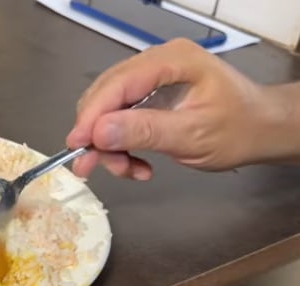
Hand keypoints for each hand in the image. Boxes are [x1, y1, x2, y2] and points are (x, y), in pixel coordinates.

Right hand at [67, 38, 298, 178]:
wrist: (263, 130)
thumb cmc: (238, 130)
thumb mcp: (192, 135)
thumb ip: (144, 131)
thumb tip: (97, 132)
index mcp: (172, 61)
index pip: (118, 84)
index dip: (91, 115)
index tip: (75, 146)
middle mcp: (157, 62)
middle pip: (107, 95)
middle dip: (97, 134)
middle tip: (92, 166)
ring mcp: (152, 77)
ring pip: (109, 109)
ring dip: (110, 144)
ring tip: (127, 170)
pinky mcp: (150, 94)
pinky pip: (121, 117)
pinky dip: (122, 143)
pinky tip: (136, 163)